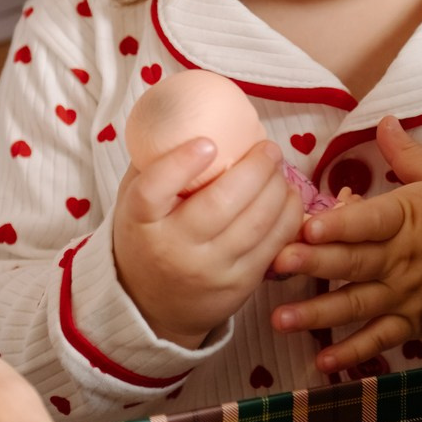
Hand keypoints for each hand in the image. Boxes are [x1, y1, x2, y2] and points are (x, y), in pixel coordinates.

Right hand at [113, 136, 305, 345]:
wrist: (152, 306)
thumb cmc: (147, 239)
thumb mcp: (132, 202)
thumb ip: (153, 164)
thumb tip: (186, 115)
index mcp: (140, 222)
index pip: (153, 191)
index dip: (181, 163)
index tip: (208, 142)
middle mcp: (174, 249)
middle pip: (220, 204)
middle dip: (255, 169)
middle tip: (268, 148)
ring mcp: (209, 270)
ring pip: (256, 224)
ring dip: (278, 188)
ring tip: (278, 168)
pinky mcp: (239, 285)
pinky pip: (273, 244)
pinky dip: (288, 215)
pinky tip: (288, 196)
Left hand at [269, 116, 421, 371]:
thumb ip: (405, 152)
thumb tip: (383, 119)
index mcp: (408, 218)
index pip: (370, 221)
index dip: (340, 223)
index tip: (308, 224)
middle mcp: (403, 259)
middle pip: (354, 262)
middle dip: (314, 264)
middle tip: (277, 265)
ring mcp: (407, 294)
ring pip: (357, 305)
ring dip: (319, 314)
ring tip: (281, 319)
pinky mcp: (414, 322)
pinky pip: (380, 339)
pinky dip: (353, 353)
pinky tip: (323, 362)